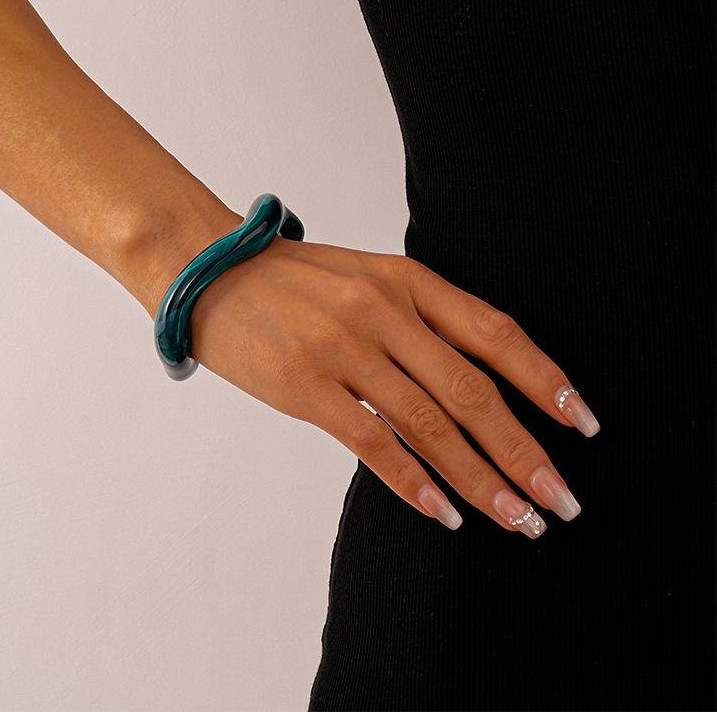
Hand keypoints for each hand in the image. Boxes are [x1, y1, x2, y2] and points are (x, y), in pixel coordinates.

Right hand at [188, 236, 598, 536]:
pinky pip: (371, 441)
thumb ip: (414, 319)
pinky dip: (411, 482)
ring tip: (518, 520)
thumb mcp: (363, 279)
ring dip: (480, 480)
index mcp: (405, 280)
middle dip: (525, 452)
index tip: (581, 424)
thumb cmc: (287, 279)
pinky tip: (442, 512)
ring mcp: (343, 347)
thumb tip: (467, 382)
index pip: (495, 333)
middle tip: (562, 501)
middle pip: (473, 391)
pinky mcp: (303, 383)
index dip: (544, 381)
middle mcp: (384, 312)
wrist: (207, 268)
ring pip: (430, 424)